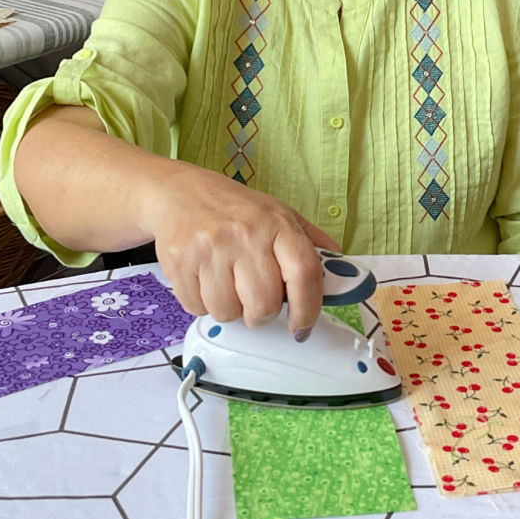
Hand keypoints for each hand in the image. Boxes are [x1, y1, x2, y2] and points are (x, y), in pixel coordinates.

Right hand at [142, 161, 339, 338]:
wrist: (177, 192)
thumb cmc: (233, 208)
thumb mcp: (279, 214)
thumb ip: (311, 244)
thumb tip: (342, 273)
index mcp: (276, 222)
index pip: (305, 272)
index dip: (308, 308)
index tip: (302, 325)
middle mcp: (244, 234)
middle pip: (264, 304)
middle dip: (262, 312)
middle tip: (255, 298)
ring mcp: (210, 248)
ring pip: (228, 313)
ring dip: (230, 308)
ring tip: (226, 282)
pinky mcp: (180, 263)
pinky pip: (198, 308)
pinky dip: (202, 304)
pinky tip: (204, 279)